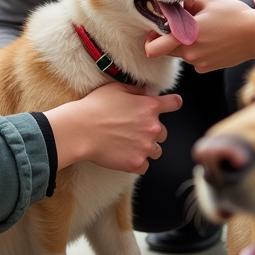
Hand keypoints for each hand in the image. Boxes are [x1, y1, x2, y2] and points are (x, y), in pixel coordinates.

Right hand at [44, 82, 181, 174]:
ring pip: (155, 151)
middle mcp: (153, 127)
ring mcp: (146, 147)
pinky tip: (122, 156)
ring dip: (145, 148)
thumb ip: (136, 91)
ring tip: (125, 145)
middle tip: (130, 131)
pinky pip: (144, 166)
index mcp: (150, 106)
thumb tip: (147, 92)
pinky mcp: (136, 163)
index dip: (172, 104)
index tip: (168, 106)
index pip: (175, 103)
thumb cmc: (95, 107)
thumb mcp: (116, 88)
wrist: (79, 130)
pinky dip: (136, 162)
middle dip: (150, 132)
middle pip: (163, 133)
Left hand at [144, 0, 254, 71]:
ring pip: (182, 54)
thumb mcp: (207, 4)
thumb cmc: (234, 16)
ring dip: (186, 44)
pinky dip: (199, 52)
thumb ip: (186, 6)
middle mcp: (189, 53)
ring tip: (204, 31)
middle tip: (184, 27)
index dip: (151, 40)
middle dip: (170, 40)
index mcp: (185, 36)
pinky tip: (213, 41)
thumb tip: (173, 6)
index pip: (153, 48)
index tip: (156, 31)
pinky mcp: (208, 68)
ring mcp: (198, 62)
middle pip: (167, 50)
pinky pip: (195, 60)